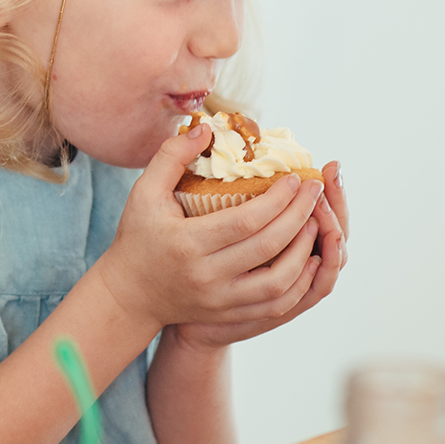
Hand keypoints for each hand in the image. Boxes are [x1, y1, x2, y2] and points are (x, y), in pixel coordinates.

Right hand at [95, 128, 332, 332]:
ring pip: (278, 282)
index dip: (277, 200)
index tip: (296, 178)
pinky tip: (308, 259)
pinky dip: (298, 282)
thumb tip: (206, 129)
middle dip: (299, 216)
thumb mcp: (144, 192)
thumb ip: (171, 156)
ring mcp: (220, 300)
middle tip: (314, 191)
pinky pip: (276, 304)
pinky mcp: (230, 315)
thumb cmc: (138, 238)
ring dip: (303, 251)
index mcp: (186, 243)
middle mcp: (206, 276)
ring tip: (314, 223)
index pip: (245, 221)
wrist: (130, 295)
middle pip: (267, 247)